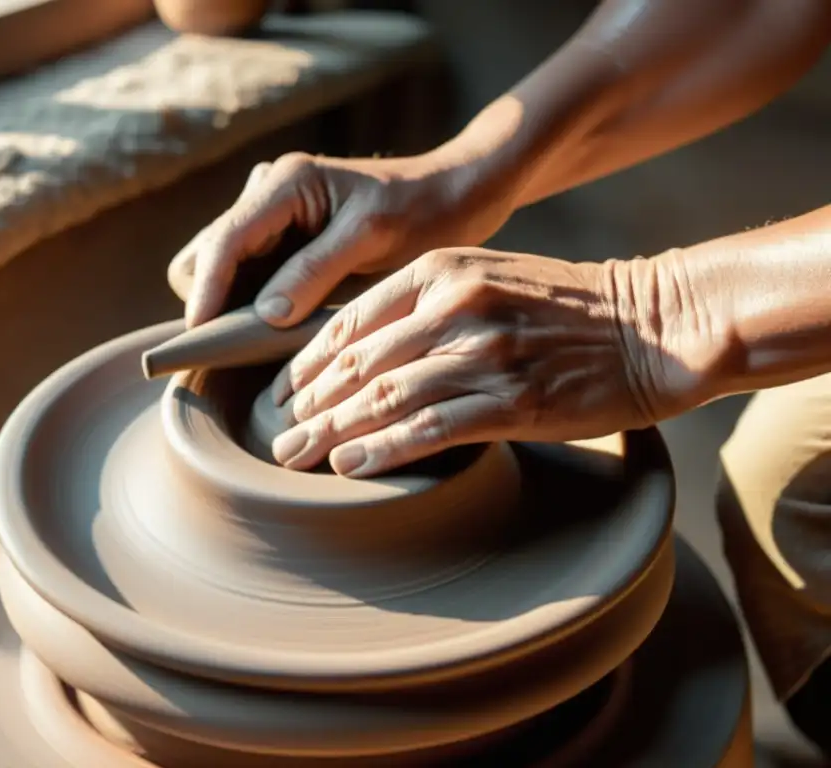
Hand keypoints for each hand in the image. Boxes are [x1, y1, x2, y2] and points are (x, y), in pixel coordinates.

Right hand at [173, 150, 516, 327]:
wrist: (454, 196)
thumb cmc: (421, 210)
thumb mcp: (372, 237)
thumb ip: (315, 270)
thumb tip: (264, 314)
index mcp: (284, 184)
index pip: (223, 242)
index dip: (207, 293)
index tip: (202, 340)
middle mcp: (266, 196)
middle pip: (204, 256)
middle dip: (213, 299)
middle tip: (246, 343)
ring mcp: (271, 219)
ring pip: (218, 270)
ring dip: (231, 305)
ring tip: (264, 341)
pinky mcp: (282, 243)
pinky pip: (245, 278)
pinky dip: (250, 305)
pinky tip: (281, 329)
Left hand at [269, 247, 713, 476]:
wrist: (655, 324)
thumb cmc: (567, 307)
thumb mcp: (489, 277)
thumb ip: (426, 302)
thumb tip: (362, 350)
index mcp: (441, 271)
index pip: (350, 321)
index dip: (306, 362)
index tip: (284, 394)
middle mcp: (455, 306)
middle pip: (356, 363)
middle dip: (308, 405)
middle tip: (277, 437)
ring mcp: (483, 353)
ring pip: (383, 397)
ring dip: (331, 433)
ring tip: (296, 457)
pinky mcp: (512, 400)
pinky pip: (429, 429)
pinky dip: (383, 450)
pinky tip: (349, 466)